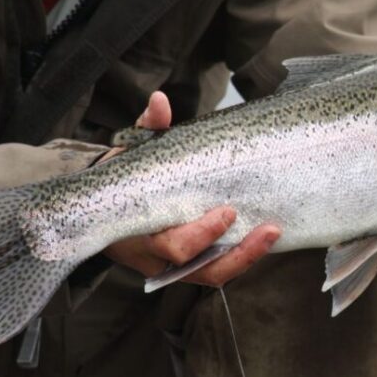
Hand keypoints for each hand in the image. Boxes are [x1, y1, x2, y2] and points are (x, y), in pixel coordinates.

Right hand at [101, 91, 280, 285]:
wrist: (103, 203)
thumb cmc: (123, 178)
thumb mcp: (131, 153)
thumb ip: (148, 129)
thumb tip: (159, 102)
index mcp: (140, 231)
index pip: (173, 246)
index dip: (201, 234)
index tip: (227, 211)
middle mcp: (156, 256)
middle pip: (199, 268)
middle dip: (236, 252)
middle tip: (266, 228)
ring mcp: (173, 266)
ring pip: (212, 274)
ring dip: (246, 258)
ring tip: (274, 233)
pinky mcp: (189, 265)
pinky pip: (216, 269)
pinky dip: (241, 257)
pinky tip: (265, 237)